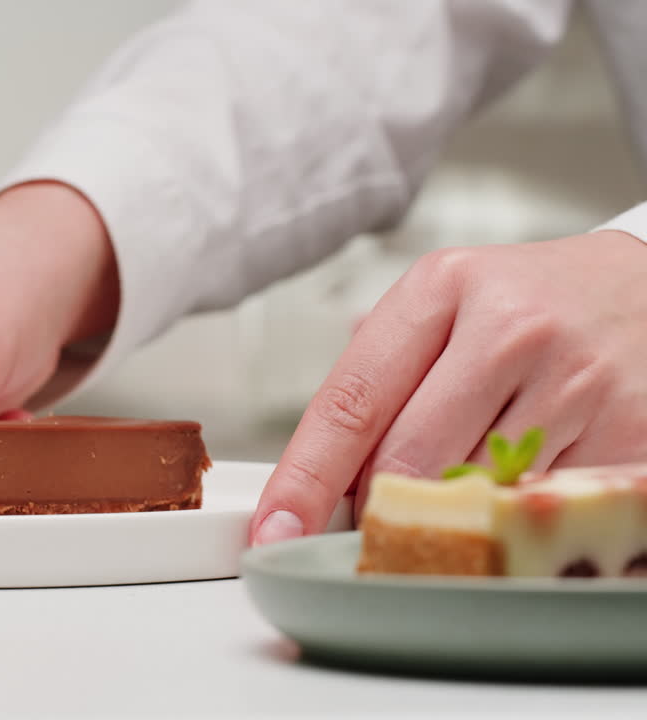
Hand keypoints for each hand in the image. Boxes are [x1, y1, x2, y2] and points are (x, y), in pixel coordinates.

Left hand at [250, 230, 646, 543]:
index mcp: (443, 288)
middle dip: (380, 504)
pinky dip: (518, 514)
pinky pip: (543, 509)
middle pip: (407, 462)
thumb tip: (315, 468)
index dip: (306, 478)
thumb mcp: (446, 302)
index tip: (275, 529)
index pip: (351, 402)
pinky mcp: (633, 431)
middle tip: (379, 518)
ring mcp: (578, 382)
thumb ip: (380, 371)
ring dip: (455, 511)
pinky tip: (524, 486)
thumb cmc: (533, 301)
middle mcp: (511, 329)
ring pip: (475, 495)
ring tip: (471, 478)